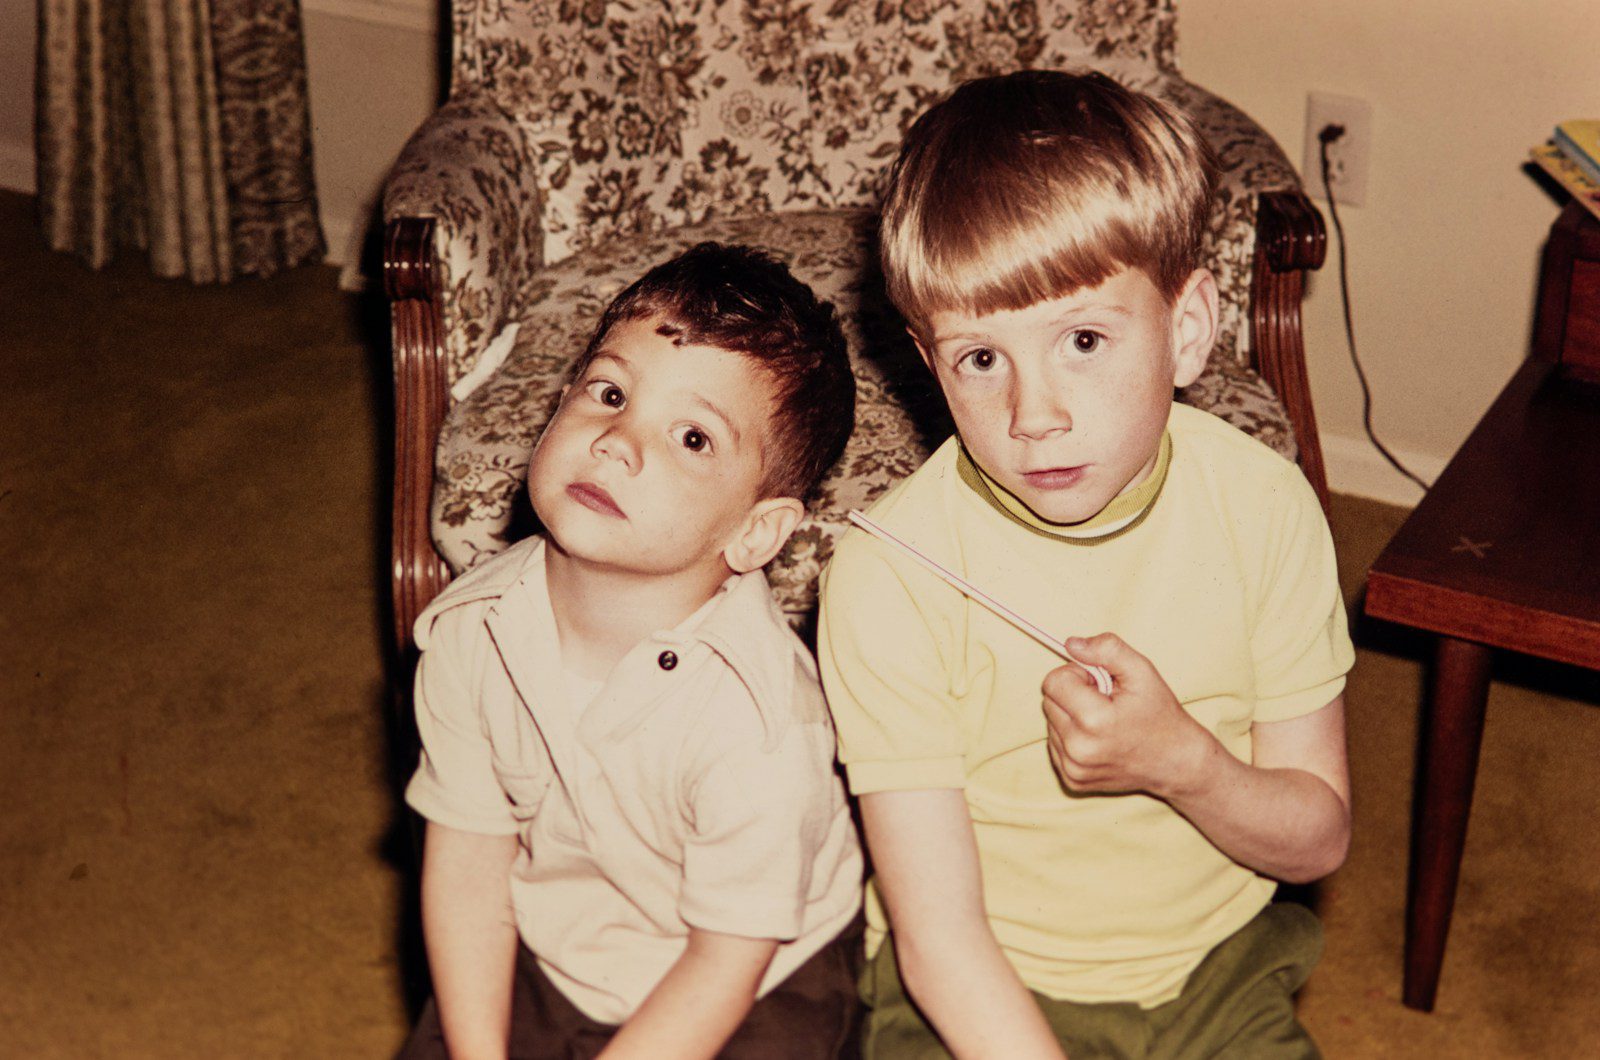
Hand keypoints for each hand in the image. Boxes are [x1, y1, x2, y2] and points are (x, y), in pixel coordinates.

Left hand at [1041, 633, 1215, 798]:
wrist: (1175, 762)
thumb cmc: (1160, 715)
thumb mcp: (1142, 672)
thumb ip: (1107, 649)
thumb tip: (1071, 645)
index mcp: (1094, 721)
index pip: (1053, 682)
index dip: (1077, 675)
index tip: (1100, 683)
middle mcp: (1078, 749)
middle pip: (1049, 701)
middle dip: (1073, 694)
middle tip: (1106, 702)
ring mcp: (1073, 769)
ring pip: (1051, 723)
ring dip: (1071, 716)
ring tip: (1105, 723)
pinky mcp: (1072, 780)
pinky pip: (1055, 745)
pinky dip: (1072, 737)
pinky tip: (1099, 740)